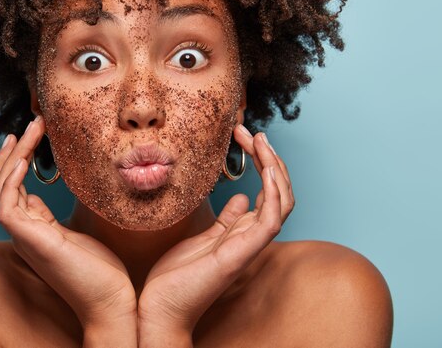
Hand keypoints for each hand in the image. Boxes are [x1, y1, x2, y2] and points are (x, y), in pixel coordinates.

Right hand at [0, 116, 136, 345]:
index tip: (27, 136)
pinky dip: (12, 179)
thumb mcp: (73, 234)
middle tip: (28, 125)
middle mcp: (23, 233)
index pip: (10, 191)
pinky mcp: (32, 241)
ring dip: (12, 157)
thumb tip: (40, 197)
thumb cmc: (99, 272)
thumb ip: (52, 217)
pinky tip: (25, 159)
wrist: (111, 304)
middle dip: (10, 153)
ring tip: (29, 131)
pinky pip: (6, 206)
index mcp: (32, 230)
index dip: (14, 162)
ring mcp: (25, 237)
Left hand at [137, 126, 294, 345]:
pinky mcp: (241, 253)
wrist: (160, 309)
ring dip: (275, 168)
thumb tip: (239, 198)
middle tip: (251, 131)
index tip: (244, 136)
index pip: (267, 191)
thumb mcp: (202, 237)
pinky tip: (266, 170)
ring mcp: (249, 245)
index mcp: (242, 231)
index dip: (262, 162)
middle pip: (279, 191)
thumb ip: (226, 220)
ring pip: (282, 202)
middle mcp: (251, 236)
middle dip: (270, 158)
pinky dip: (274, 194)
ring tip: (260, 141)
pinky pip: (271, 220)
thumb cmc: (176, 277)